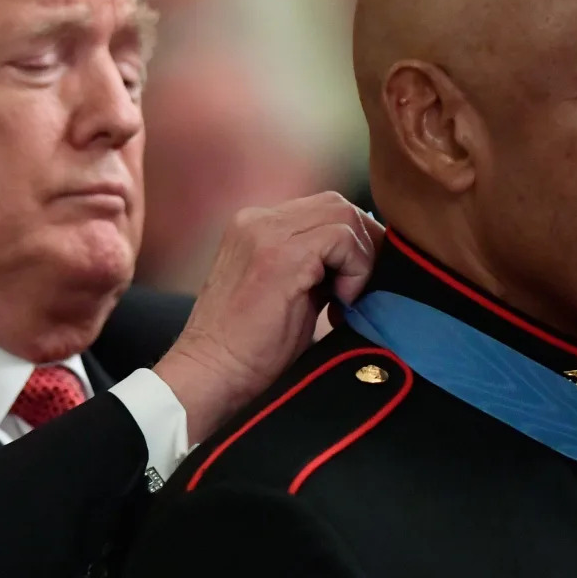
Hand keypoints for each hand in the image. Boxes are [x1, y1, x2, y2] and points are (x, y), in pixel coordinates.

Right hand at [154, 192, 383, 443]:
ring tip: (347, 298)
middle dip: (364, 243)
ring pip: (343, 215)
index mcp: (256, 226)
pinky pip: (341, 238)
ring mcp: (266, 232)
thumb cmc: (250, 347)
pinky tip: (341, 301)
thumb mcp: (289, 291)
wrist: (211, 373)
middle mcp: (257, 220)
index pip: (323, 209)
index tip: (359, 281)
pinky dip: (355, 268)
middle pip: (337, 204)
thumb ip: (317, 267)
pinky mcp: (280, 254)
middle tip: (365, 287)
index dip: (354, 241)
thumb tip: (363, 259)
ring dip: (360, 258)